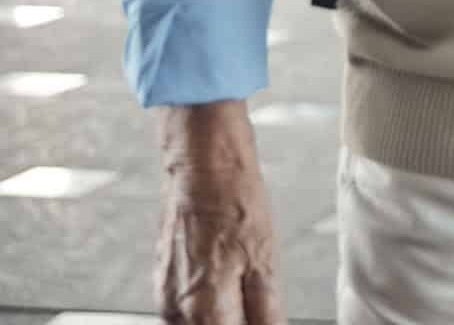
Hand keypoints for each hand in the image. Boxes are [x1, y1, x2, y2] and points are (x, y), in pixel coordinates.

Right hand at [155, 100, 286, 324]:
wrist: (202, 166)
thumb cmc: (234, 204)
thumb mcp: (265, 260)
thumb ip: (266, 310)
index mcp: (204, 307)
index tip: (268, 320)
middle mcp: (176, 309)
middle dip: (236, 323)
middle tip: (259, 310)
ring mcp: (164, 297)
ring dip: (223, 320)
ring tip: (246, 302)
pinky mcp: (163, 284)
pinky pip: (186, 314)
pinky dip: (209, 311)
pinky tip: (228, 293)